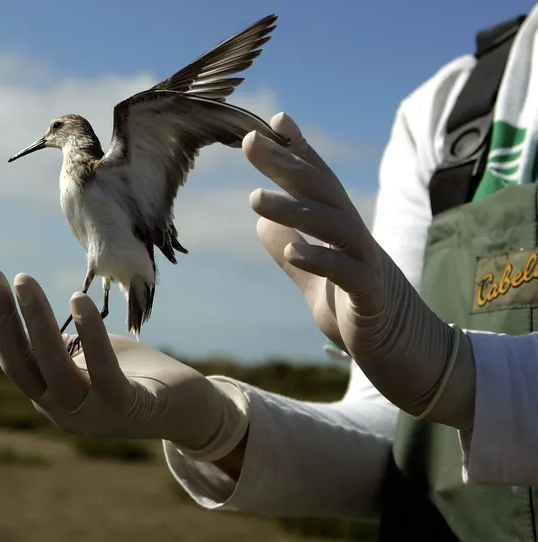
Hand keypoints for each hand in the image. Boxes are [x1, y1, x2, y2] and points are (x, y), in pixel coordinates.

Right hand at [0, 263, 249, 461]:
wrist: (186, 409)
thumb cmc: (129, 377)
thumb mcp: (75, 358)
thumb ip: (34, 349)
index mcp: (47, 394)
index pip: (9, 352)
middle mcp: (61, 409)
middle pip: (22, 362)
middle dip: (2, 316)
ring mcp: (92, 413)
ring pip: (55, 366)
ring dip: (37, 320)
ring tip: (23, 278)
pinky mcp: (126, 408)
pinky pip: (103, 370)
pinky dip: (90, 334)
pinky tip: (78, 298)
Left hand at [244, 112, 475, 429]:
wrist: (406, 356)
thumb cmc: (360, 313)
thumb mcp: (317, 282)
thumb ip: (293, 251)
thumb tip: (264, 223)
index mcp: (341, 232)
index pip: (319, 183)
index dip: (298, 152)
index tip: (274, 122)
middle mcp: (356, 238)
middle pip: (323, 191)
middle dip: (287, 164)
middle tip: (249, 142)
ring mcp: (367, 265)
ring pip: (333, 225)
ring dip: (294, 209)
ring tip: (254, 199)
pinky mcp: (372, 297)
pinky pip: (348, 273)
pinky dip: (321, 259)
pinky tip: (291, 250)